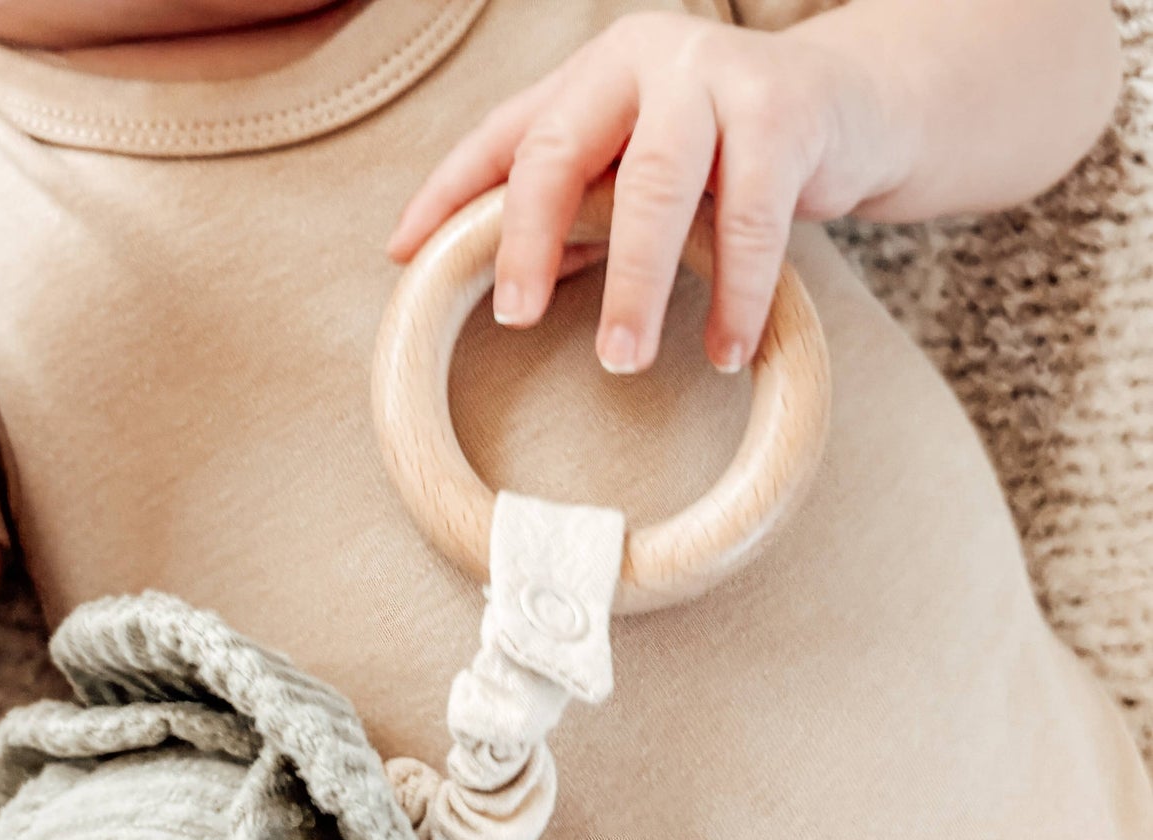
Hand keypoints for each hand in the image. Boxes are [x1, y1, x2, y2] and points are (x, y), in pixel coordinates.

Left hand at [387, 11, 911, 374]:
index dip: (447, 193)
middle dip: (529, 241)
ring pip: (656, 187)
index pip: (503, 135)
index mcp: (591, 76)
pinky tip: (725, 353)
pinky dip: (737, 295)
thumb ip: (576, 208)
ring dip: (637, 283)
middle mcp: (643, 60)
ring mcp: (716, 76)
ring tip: (623, 362)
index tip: (402, 257)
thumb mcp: (639, 169)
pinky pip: (753, 217)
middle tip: (516, 321)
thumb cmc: (725, 151)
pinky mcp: (788, 110)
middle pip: (560, 152)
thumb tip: (501, 281)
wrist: (855, 105)